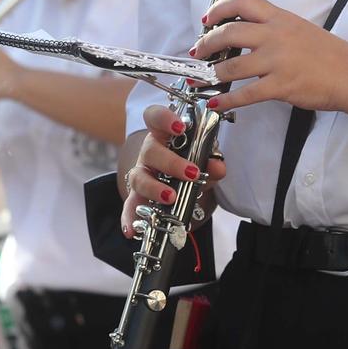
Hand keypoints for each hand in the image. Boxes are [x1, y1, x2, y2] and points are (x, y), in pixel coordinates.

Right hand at [120, 101, 227, 235]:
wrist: (179, 181)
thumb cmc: (189, 162)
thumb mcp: (203, 160)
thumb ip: (211, 162)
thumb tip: (218, 168)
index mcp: (163, 135)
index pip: (155, 117)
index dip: (164, 118)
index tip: (179, 126)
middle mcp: (149, 153)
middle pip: (151, 151)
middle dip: (171, 162)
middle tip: (192, 173)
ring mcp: (141, 174)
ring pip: (139, 177)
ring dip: (155, 188)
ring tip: (171, 198)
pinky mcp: (136, 196)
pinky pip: (129, 207)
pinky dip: (129, 219)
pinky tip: (131, 231)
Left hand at [187, 0, 347, 114]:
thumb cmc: (331, 55)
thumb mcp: (301, 29)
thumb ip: (276, 28)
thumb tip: (249, 34)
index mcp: (281, 18)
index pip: (243, 2)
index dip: (219, 9)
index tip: (207, 20)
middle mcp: (276, 35)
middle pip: (229, 32)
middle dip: (207, 43)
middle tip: (198, 52)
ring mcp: (277, 61)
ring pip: (232, 65)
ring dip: (211, 74)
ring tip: (201, 80)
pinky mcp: (280, 86)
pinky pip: (245, 94)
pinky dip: (226, 100)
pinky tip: (215, 103)